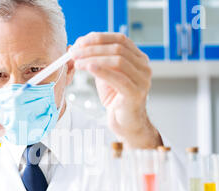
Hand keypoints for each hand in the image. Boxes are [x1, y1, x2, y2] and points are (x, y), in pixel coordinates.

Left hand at [71, 32, 161, 147]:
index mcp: (138, 59)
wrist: (126, 124)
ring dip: (94, 59)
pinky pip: (118, 78)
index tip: (80, 41)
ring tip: (77, 62)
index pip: (120, 39)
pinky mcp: (136, 93)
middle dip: (93, 48)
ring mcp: (142, 80)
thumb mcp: (105, 75)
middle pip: (118, 48)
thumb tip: (77, 46)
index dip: (99, 38)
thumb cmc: (116, 100)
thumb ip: (96, 61)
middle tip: (75, 53)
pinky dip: (102, 71)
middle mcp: (143, 67)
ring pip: (118, 61)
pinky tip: (89, 68)